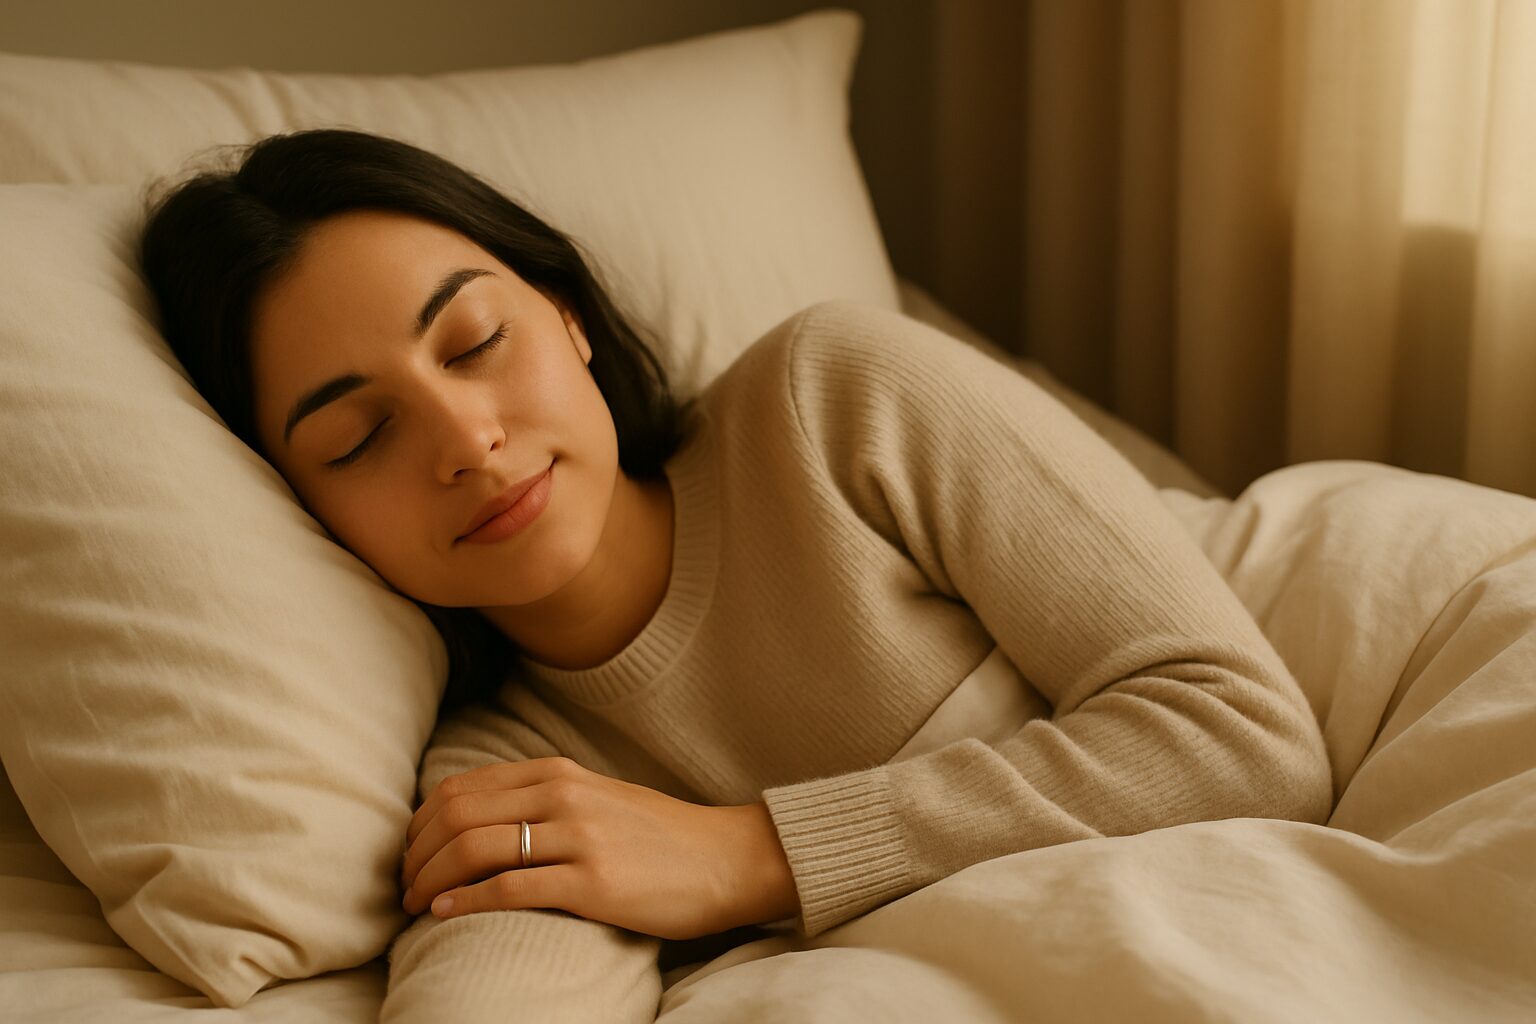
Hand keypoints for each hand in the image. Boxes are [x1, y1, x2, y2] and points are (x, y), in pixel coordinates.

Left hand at [400, 756, 799, 940]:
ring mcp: (579, 838)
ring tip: (415, 904)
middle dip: (415, 853)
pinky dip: (466, 902)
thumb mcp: (597, 800)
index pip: (461, 788)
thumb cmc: (660, 838)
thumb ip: (544, 801)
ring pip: (474, 848)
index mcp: (559, 774)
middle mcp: (564, 796)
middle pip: (456, 815)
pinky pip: (511, 888)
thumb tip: (481, 821)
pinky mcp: (593, 883)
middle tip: (402, 885)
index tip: (408, 855)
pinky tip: (445, 914)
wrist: (726, 859)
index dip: (420, 825)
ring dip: (431, 878)